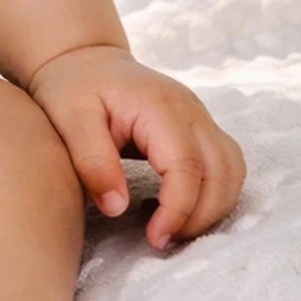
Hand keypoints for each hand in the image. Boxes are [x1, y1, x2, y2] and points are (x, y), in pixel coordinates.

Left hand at [24, 44, 245, 251]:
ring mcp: (200, 117)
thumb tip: (118, 208)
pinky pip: (224, 165)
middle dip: (200, 216)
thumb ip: (93, 162)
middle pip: (221, 172)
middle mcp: (190, 110)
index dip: (177, 210)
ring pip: (231, 171)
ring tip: (171, 229)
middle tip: (162, 241)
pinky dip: (212, 193)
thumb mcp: (69, 120)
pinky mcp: (199, 128)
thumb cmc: (72, 87)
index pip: (187, 167)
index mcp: (159, 107)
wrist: (83, 59)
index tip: (155, 239)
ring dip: (212, 207)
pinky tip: (176, 207)